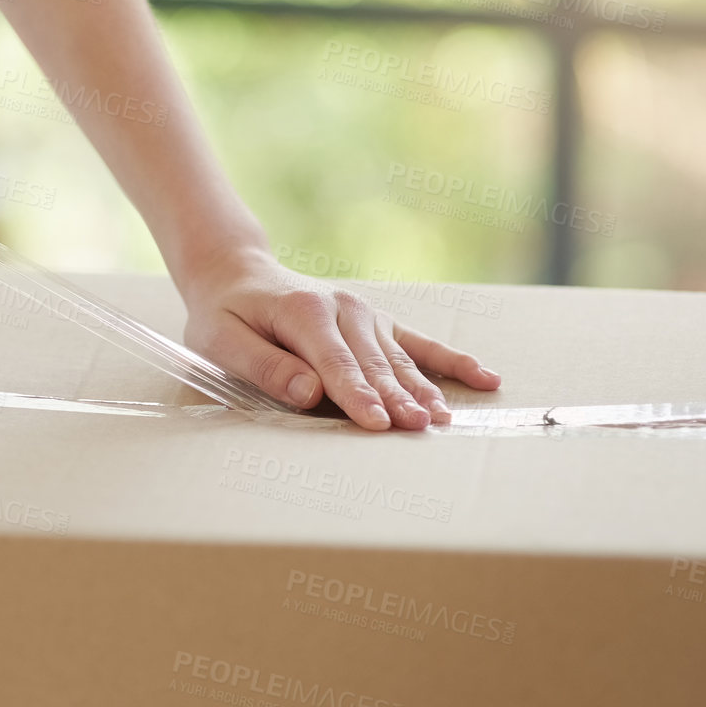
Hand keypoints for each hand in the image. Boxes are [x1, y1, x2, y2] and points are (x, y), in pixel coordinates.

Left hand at [181, 249, 500, 429]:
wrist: (237, 276)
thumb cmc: (225, 315)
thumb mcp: (222, 340)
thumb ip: (265, 365)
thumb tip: (307, 391)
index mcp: (303, 311)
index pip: (334, 363)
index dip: (355, 395)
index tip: (376, 423)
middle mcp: (342, 308)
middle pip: (372, 364)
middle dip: (394, 399)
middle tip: (417, 430)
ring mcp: (365, 313)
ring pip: (397, 359)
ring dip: (421, 389)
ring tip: (441, 419)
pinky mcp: (377, 322)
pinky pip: (418, 342)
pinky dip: (452, 360)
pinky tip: (483, 377)